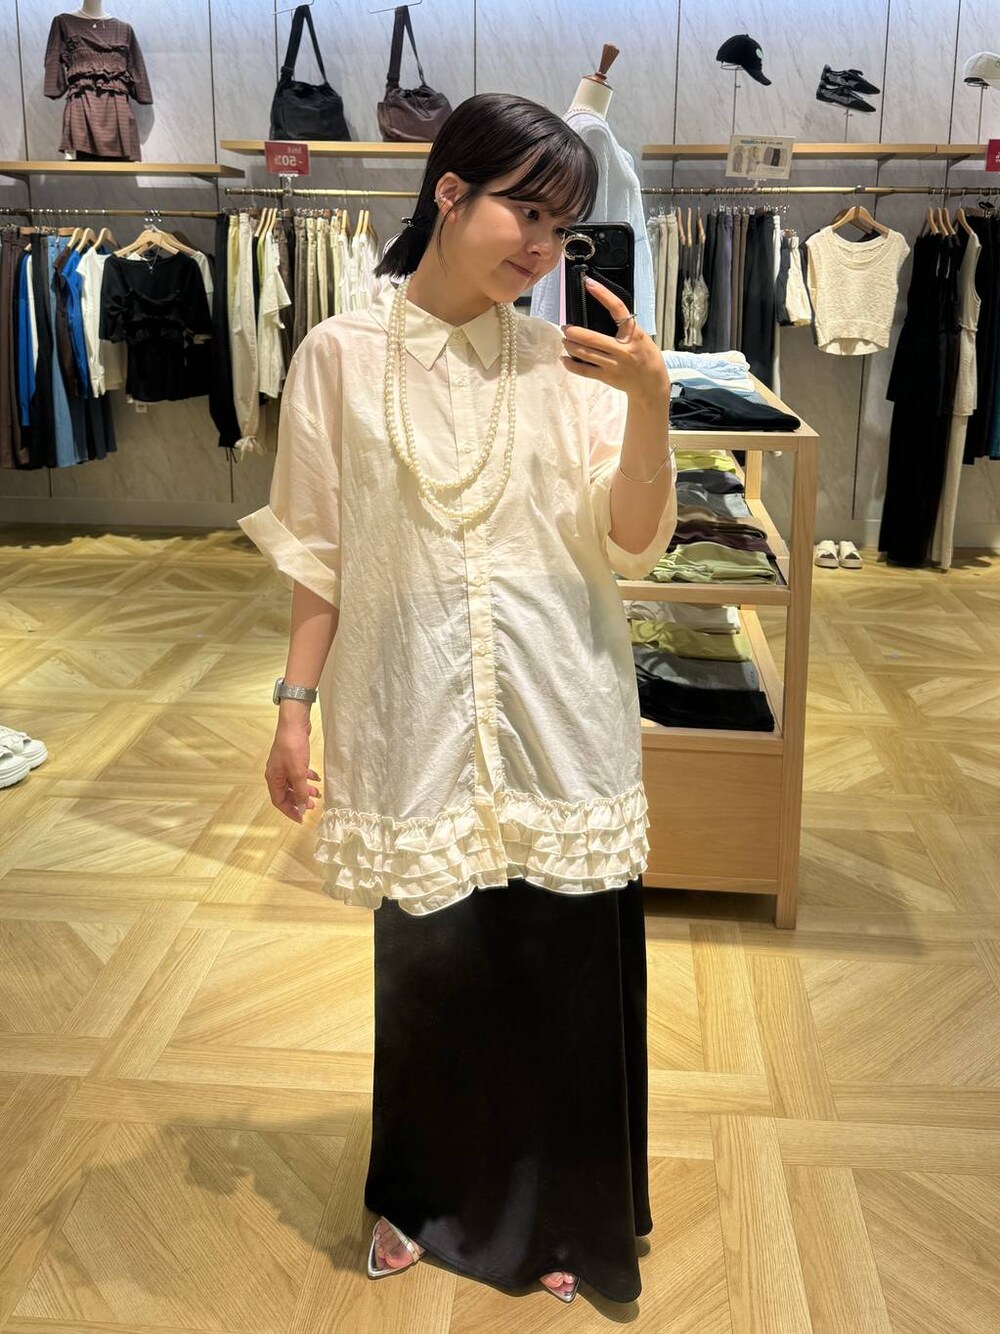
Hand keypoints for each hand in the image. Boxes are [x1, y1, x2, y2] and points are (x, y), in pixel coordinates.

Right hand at [265, 723, 320, 823]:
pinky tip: (316, 778)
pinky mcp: (292, 758)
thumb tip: (301, 807)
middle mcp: (276, 773)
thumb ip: (300, 791)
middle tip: (312, 805)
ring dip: (305, 790)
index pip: (279, 801)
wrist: (294, 723)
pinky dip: (307, 777)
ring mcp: (284, 765)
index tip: (301, 818)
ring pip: (294, 783)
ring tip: (317, 793)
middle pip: (287, 793)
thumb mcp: (298, 772)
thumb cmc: (292, 746)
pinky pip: (298, 773)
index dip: (290, 811)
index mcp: (273, 778)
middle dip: (299, 801)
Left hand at [561, 277, 669, 402]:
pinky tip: (565, 359)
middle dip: (574, 331)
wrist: (651, 383)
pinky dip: (571, 364)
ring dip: (570, 345)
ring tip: (565, 340)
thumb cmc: (645, 356)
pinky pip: (584, 371)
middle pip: (592, 338)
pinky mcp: (607, 377)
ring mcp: (614, 365)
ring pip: (584, 353)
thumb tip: (601, 315)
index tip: (589, 283)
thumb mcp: (640, 337)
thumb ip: (623, 328)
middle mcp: (623, 349)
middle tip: (565, 327)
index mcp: (633, 334)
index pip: (617, 308)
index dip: (602, 294)